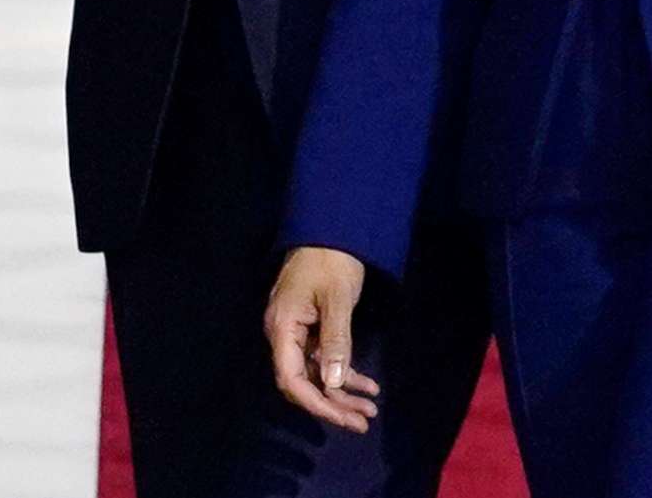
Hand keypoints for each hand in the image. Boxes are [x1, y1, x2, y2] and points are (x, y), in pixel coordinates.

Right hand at [265, 247, 380, 432]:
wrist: (332, 230)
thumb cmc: (331, 261)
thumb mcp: (336, 300)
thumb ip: (335, 341)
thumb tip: (333, 383)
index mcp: (282, 328)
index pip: (291, 379)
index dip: (315, 403)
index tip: (343, 418)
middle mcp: (284, 335)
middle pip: (304, 383)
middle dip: (333, 405)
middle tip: (363, 422)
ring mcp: (297, 333)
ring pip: (317, 375)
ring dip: (342, 393)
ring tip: (370, 409)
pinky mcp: (311, 330)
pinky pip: (325, 360)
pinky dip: (345, 374)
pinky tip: (368, 386)